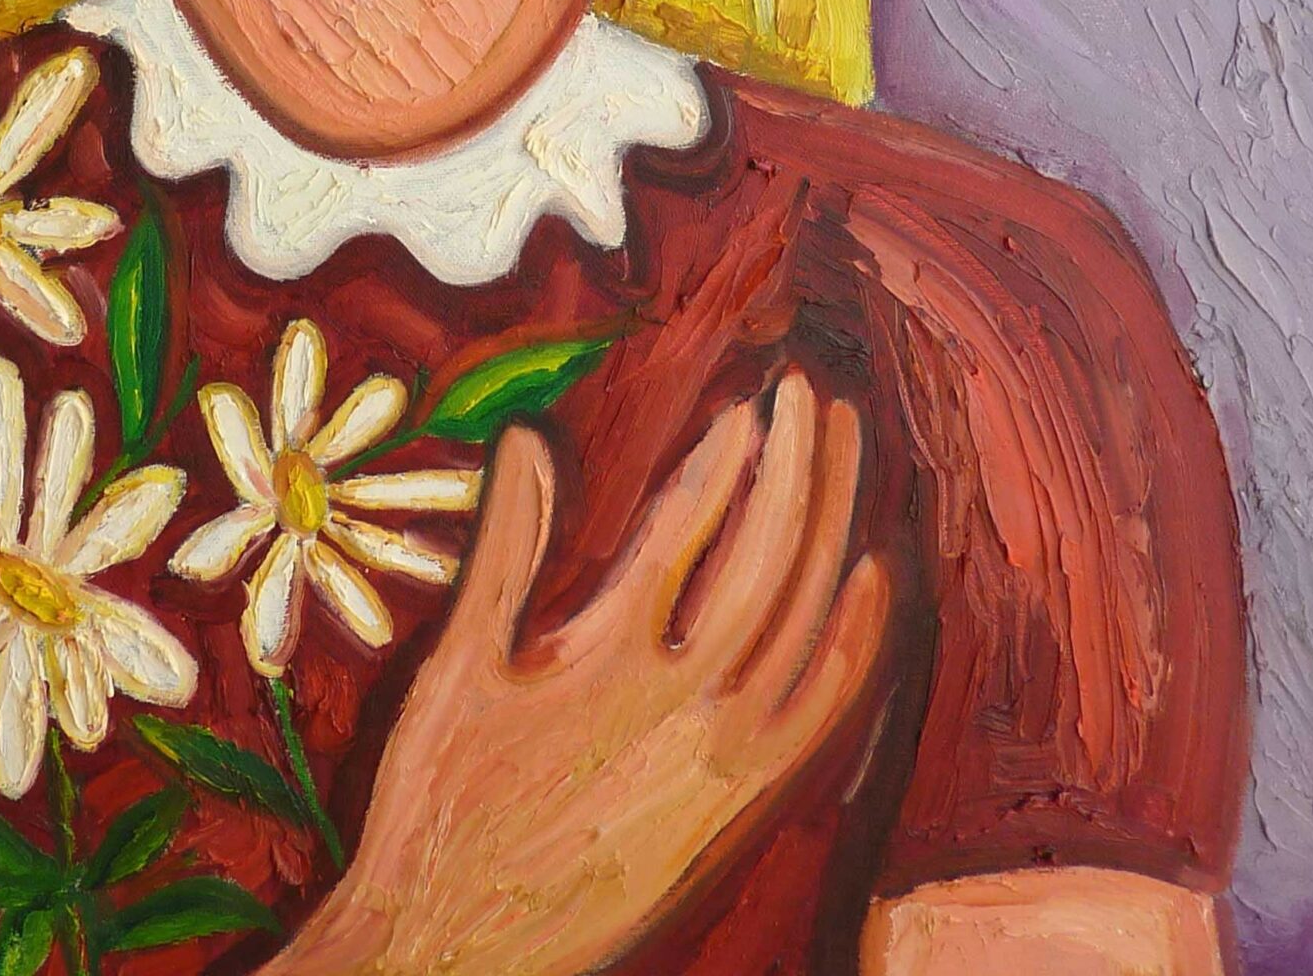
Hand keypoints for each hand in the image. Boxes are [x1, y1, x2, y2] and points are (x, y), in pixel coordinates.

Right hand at [276, 368, 888, 975]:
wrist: (461, 950)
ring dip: (831, 526)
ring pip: (806, 621)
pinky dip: (854, 638)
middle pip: (767, 560)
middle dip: (795, 467)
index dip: (726, 458)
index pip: (690, 530)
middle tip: (807, 393)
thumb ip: (504, 547)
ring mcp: (724, 762)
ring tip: (841, 451)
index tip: (749, 404)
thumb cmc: (441, 802)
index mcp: (607, 662)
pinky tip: (870, 577)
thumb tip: (531, 437)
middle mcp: (683, 708)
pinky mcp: (741, 808)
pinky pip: (822, 710)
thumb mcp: (458, 667)